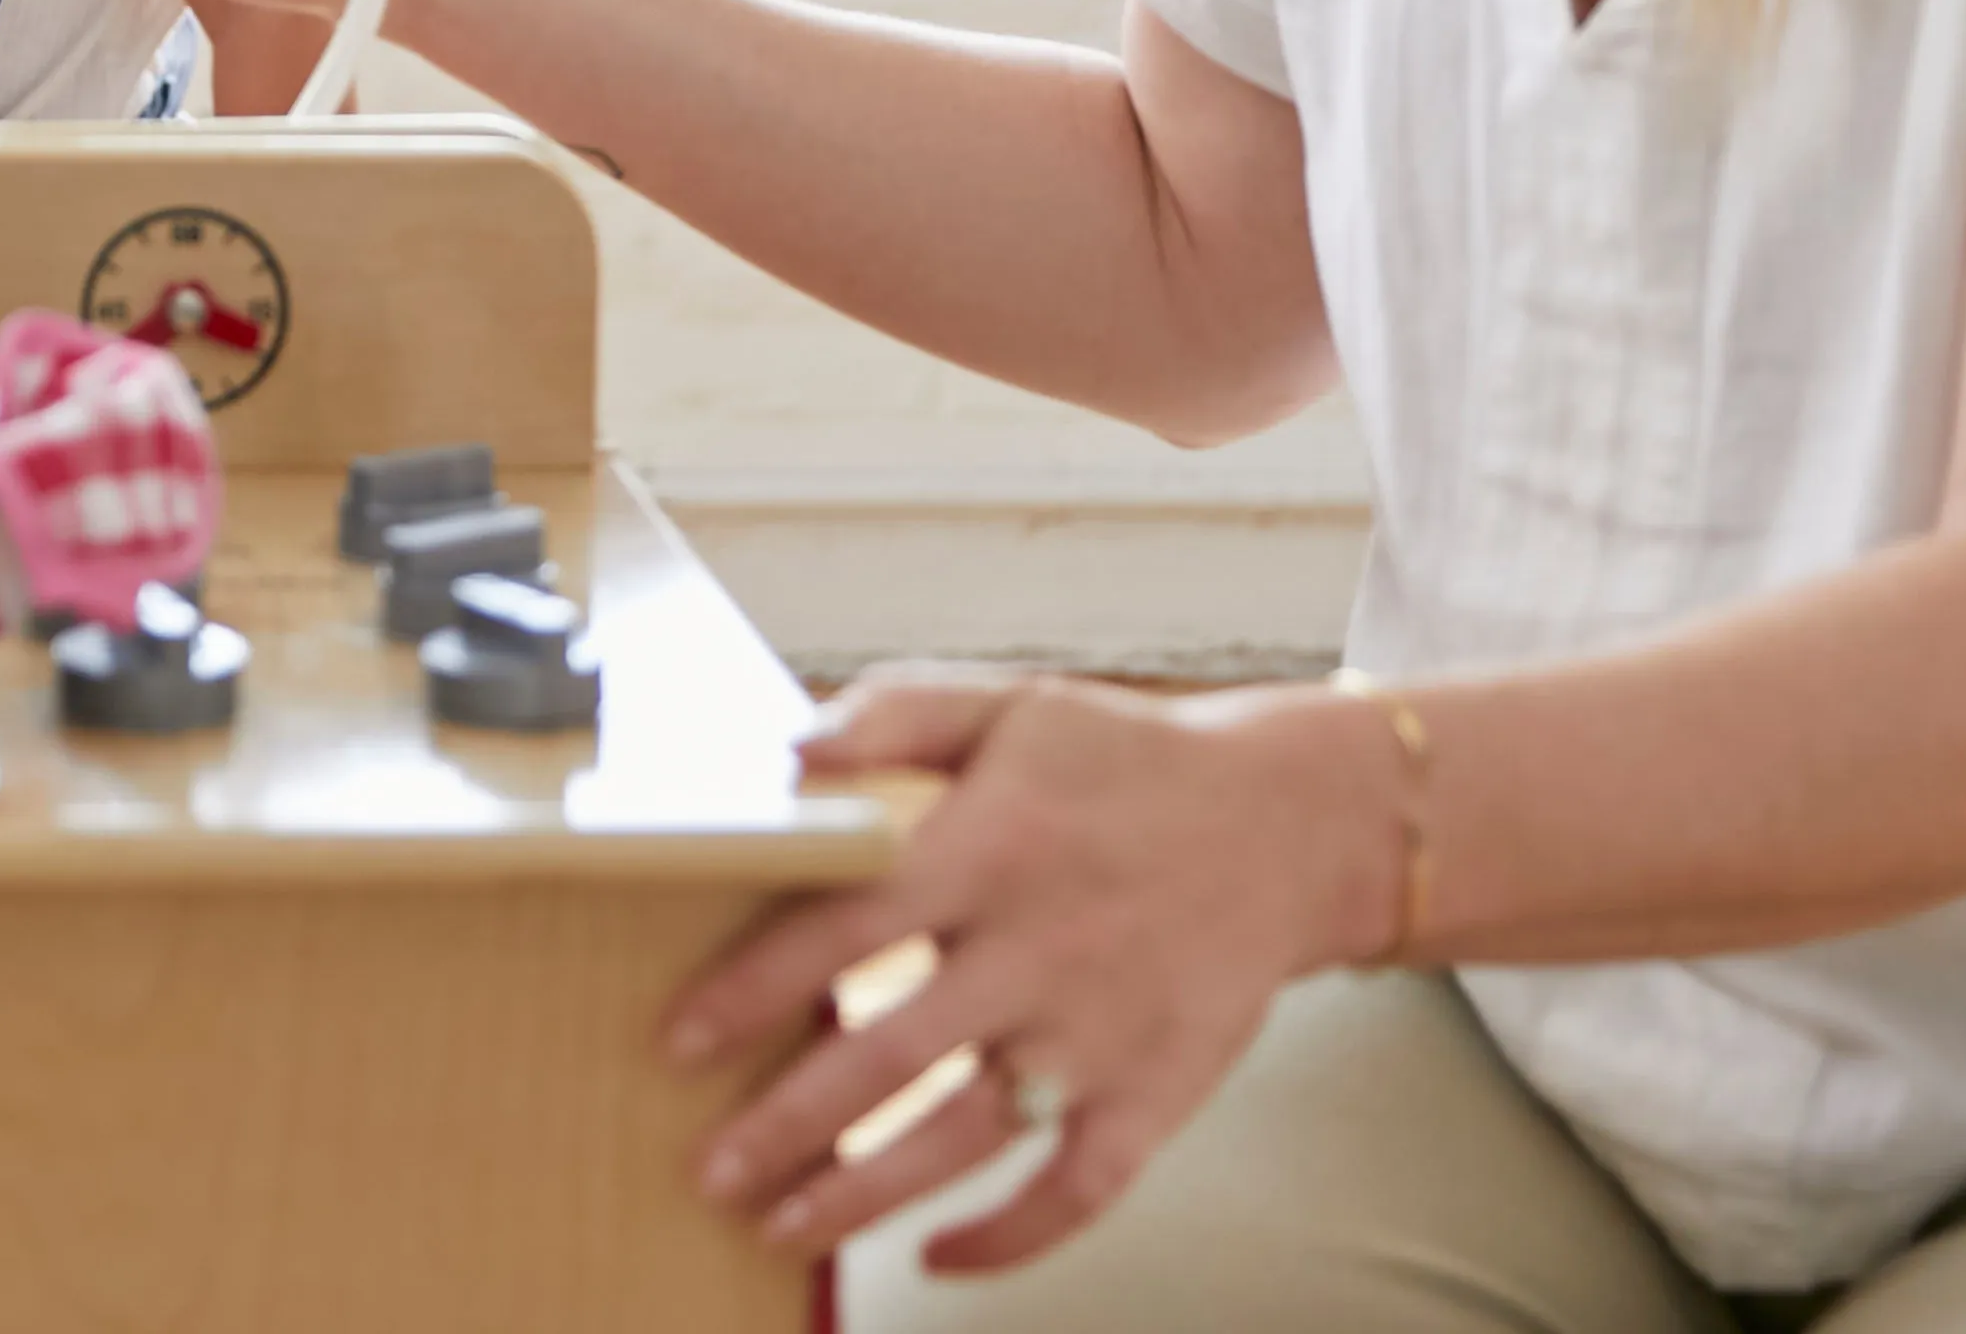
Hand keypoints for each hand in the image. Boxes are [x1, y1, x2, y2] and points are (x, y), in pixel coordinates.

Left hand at [668, 669, 1406, 1275]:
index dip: (756, 985)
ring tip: (783, 1228)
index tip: (679, 1037)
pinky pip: (1078, 1192)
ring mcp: (1097, 1036)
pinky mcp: (1156, 1098)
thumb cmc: (1123, 758)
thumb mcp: (1004, 706)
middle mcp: (1036, 951)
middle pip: (889, 1052)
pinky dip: (1011, 1240)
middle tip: (707, 1169)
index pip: (845, 924)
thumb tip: (786, 752)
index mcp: (988, 848)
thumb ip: (888, 718)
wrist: (1287, 823)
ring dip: (868, 1195)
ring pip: (966, 1137)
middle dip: (787, 1120)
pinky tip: (940, 1259)